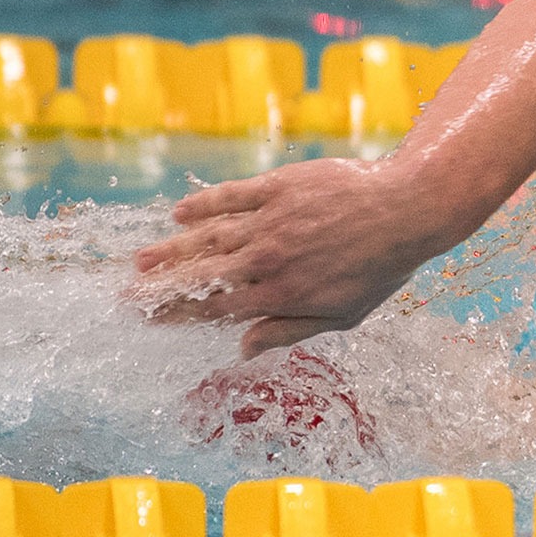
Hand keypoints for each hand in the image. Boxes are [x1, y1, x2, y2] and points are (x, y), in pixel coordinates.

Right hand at [132, 158, 447, 358]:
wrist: (407, 210)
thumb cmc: (381, 268)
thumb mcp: (343, 315)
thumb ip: (290, 330)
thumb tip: (243, 349)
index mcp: (281, 294)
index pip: (217, 308)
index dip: (180, 314)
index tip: (152, 318)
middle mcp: (268, 258)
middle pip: (202, 274)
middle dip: (161, 286)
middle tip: (128, 294)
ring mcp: (271, 221)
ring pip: (209, 236)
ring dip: (172, 249)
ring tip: (141, 259)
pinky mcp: (278, 187)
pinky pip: (231, 196)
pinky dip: (203, 205)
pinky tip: (180, 213)